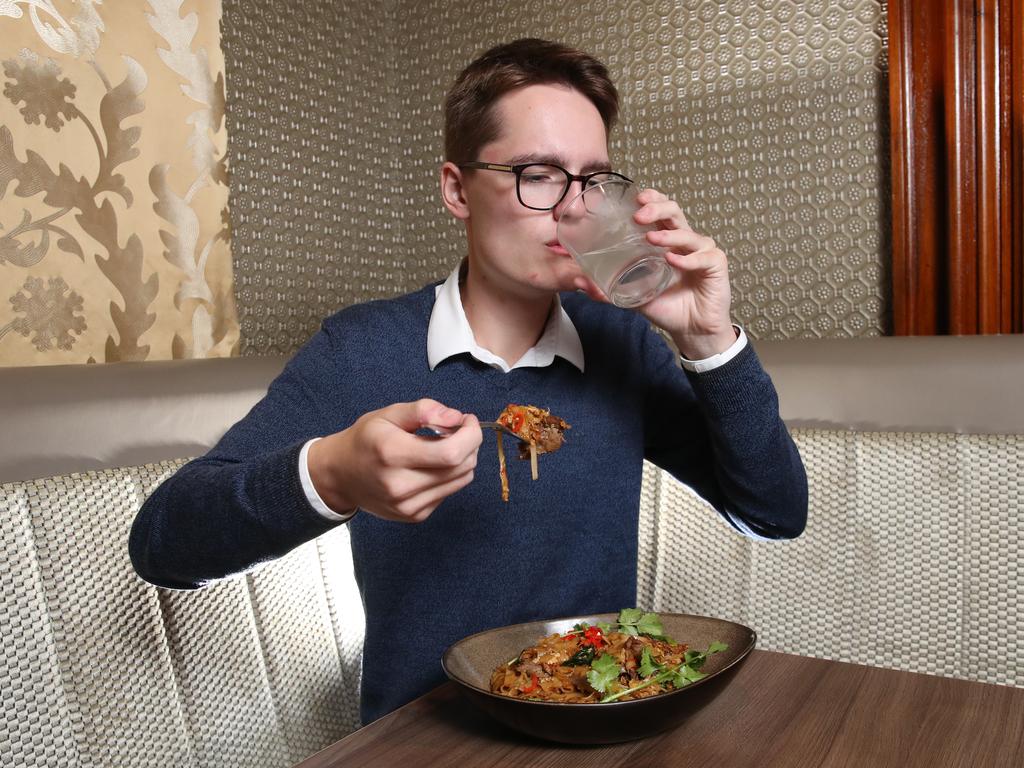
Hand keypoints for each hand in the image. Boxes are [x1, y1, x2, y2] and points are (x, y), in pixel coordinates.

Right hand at [307, 399, 481, 522]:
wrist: (340, 476)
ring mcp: (408, 505)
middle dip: (470, 444)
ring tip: (444, 446)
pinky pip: (449, 492)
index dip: (470, 434)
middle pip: (461, 467)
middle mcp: (400, 484)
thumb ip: (423, 410)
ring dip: (463, 459)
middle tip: (457, 430)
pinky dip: (449, 475)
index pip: (452, 452)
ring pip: (461, 480)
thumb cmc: (365, 440)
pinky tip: (431, 465)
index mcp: (393, 454)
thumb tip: (456, 417)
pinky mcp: (415, 515)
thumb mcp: (388, 414)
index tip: (467, 420)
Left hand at [573, 188, 735, 359]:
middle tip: (638, 216)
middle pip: (675, 212)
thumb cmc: (667, 306)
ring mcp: (702, 251)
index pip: (662, 210)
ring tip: (651, 239)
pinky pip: (703, 257)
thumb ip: (610, 289)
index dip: (652, 199)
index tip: (636, 198)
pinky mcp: (716, 265)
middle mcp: (685, 241)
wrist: (690, 330)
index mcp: (668, 240)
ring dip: (668, 235)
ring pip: (688, 233)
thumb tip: (582, 283)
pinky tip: (673, 261)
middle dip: (657, 208)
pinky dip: (688, 259)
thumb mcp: (634, 296)